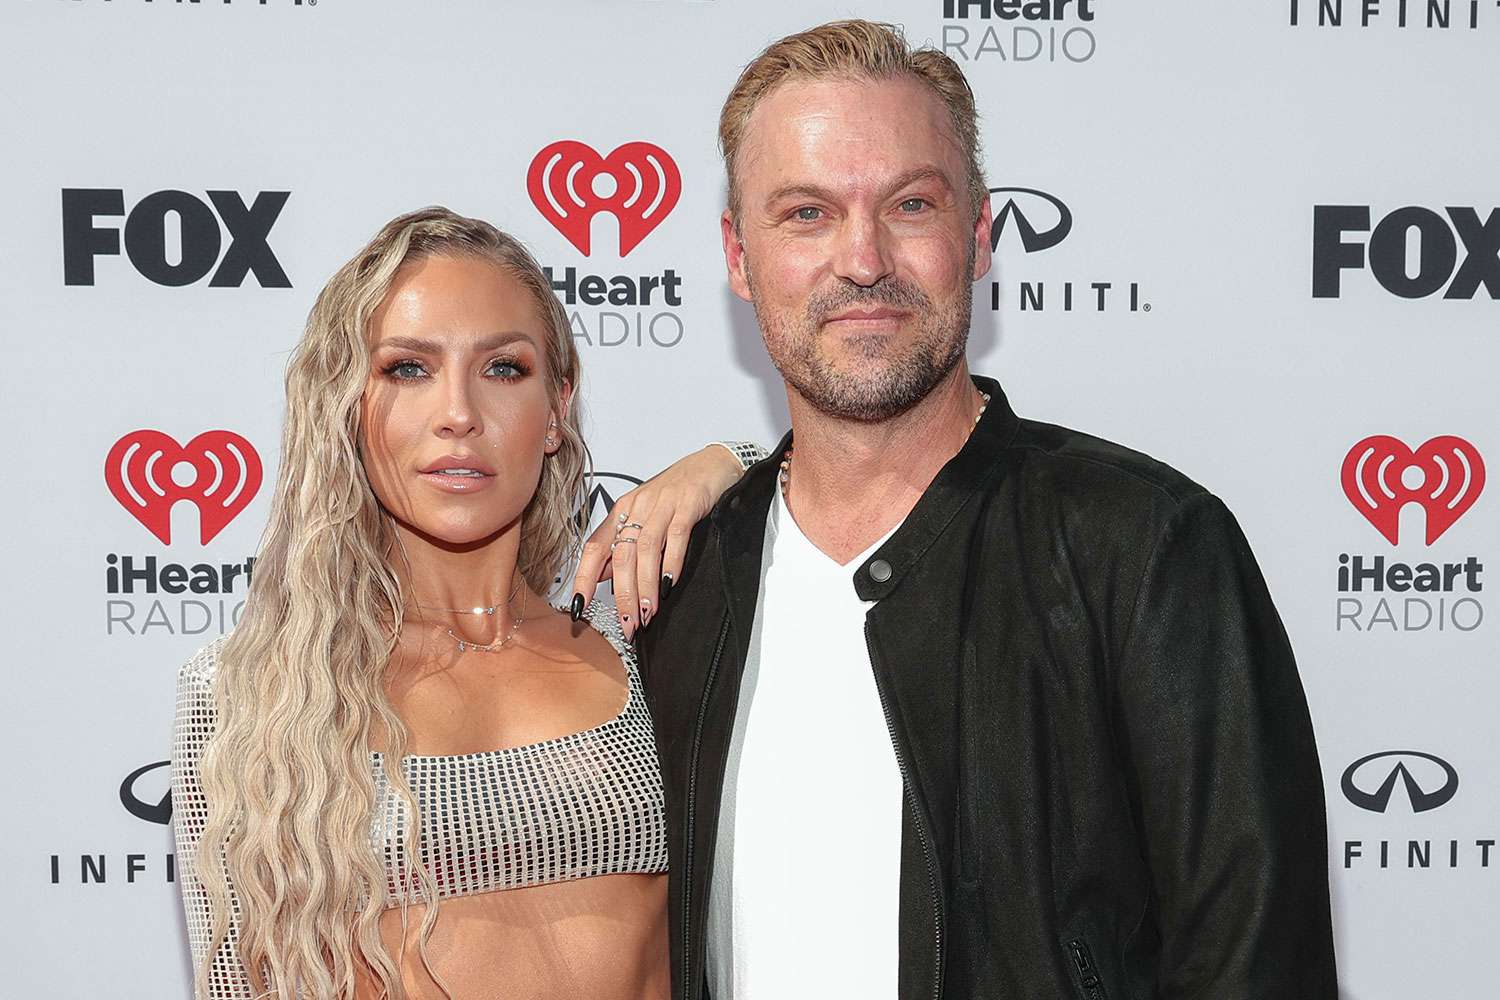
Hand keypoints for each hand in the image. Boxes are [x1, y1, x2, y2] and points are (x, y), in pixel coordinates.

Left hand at [571, 445, 745, 640]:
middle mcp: (638, 506)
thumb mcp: (645, 514)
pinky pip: (676, 536)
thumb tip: (602, 575)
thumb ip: (623, 543)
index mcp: (622, 510)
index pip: (594, 548)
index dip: (584, 579)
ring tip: (648, 613)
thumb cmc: (679, 489)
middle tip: (628, 623)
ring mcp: (663, 504)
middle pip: (621, 556)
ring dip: (645, 586)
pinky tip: (670, 584)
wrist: (714, 462)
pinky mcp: (688, 504)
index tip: (579, 609)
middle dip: (622, 595)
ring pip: (645, 550)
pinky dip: (671, 562)